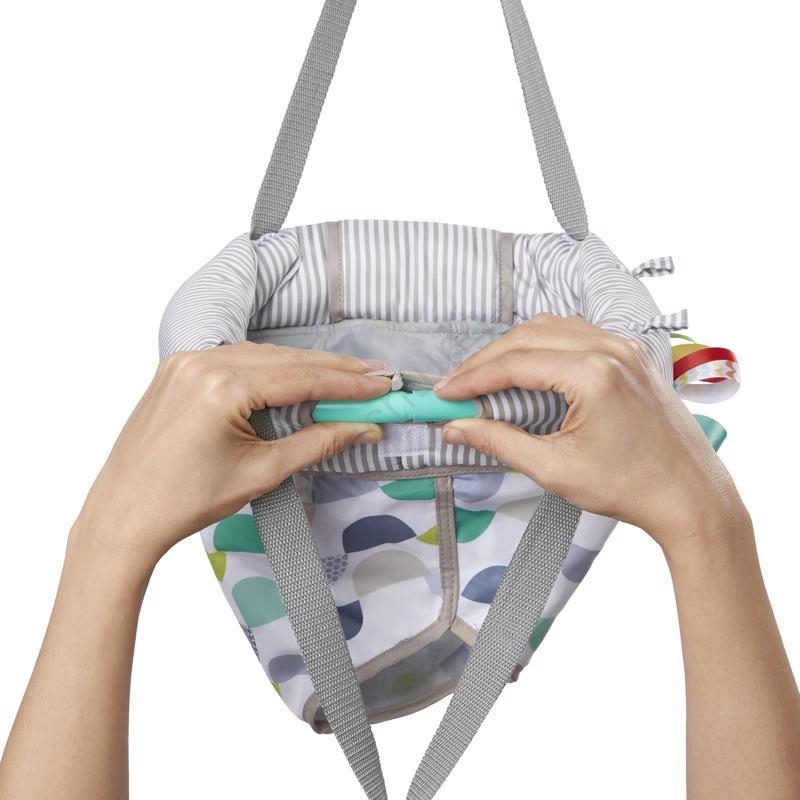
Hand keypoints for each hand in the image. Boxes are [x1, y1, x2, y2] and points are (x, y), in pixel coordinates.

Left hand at [74, 343, 388, 571]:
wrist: (124, 514)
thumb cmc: (187, 500)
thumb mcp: (262, 472)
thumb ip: (318, 442)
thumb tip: (365, 428)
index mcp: (222, 386)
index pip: (302, 377)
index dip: (349, 383)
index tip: (382, 384)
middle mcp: (202, 362)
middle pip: (286, 360)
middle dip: (334, 370)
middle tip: (376, 376)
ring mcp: (186, 361)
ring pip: (263, 356)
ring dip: (305, 367)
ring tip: (346, 377)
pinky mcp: (178, 368)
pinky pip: (236, 359)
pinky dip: (270, 368)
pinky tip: (296, 376)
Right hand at [435, 313, 747, 552]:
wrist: (690, 494)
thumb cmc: (630, 487)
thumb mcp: (555, 469)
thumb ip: (499, 442)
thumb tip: (456, 428)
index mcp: (592, 374)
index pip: (514, 362)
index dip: (471, 377)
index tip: (443, 394)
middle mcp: (610, 349)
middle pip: (527, 336)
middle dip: (485, 360)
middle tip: (456, 388)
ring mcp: (624, 347)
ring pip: (550, 327)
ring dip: (512, 349)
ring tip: (485, 378)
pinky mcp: (630, 354)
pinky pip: (575, 333)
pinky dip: (542, 345)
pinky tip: (526, 368)